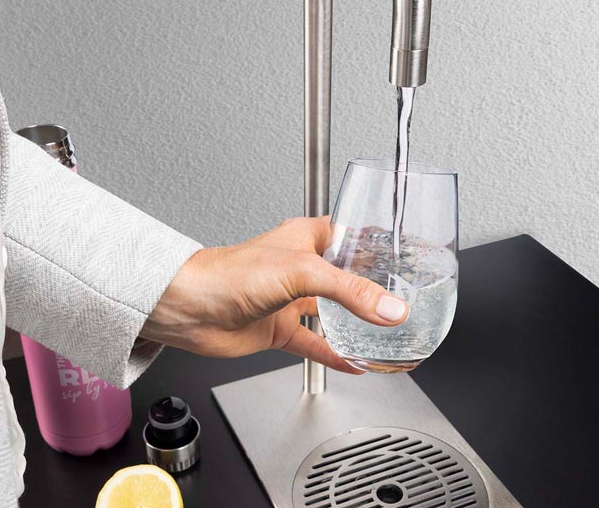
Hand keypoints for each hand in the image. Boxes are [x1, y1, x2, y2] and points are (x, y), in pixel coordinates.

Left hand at [141, 216, 408, 372]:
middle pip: (347, 277)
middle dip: (375, 289)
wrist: (190, 308)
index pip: (353, 236)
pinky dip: (336, 353)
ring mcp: (290, 299)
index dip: (380, 245)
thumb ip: (350, 292)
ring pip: (334, 312)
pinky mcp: (279, 328)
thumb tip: (389, 308)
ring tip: (389, 333)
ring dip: (358, 324)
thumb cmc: (230, 274)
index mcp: (307, 236)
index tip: (408, 256)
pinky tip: (357, 362)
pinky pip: (316, 343)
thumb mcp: (301, 272)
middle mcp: (300, 265)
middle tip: (405, 298)